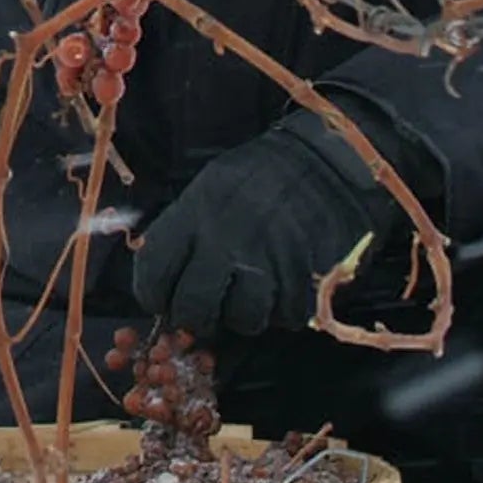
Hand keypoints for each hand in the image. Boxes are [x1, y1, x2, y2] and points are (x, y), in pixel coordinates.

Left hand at [130, 116, 399, 336]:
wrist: (331, 162)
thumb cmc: (263, 175)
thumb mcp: (211, 185)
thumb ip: (186, 230)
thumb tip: (163, 279)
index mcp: (197, 211)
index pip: (154, 270)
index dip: (152, 293)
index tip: (161, 299)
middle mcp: (228, 239)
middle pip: (193, 307)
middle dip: (194, 317)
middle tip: (204, 311)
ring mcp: (268, 262)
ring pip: (242, 320)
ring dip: (243, 317)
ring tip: (249, 297)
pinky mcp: (306, 280)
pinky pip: (285, 318)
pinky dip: (282, 311)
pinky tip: (283, 288)